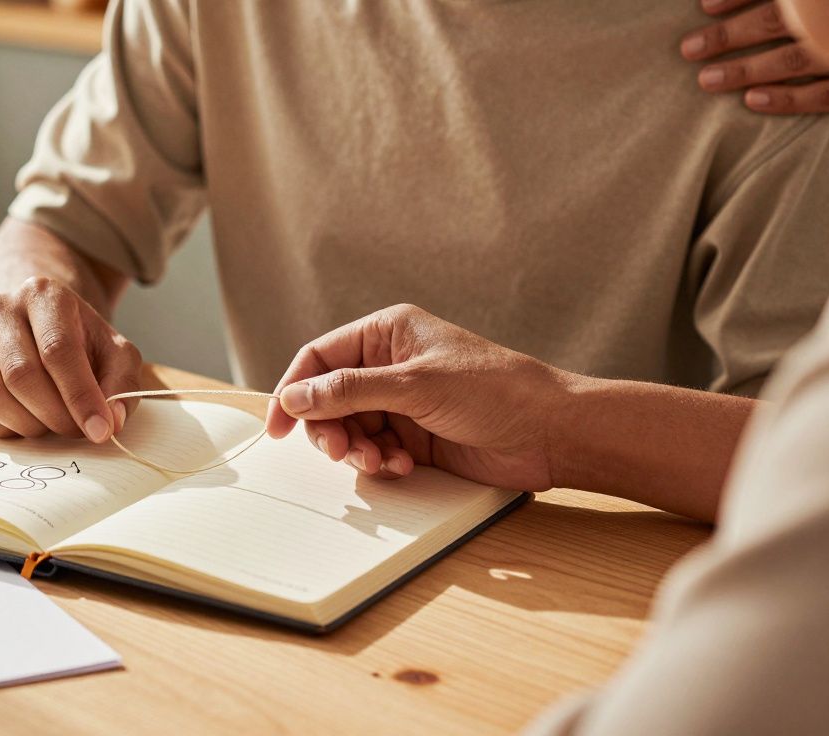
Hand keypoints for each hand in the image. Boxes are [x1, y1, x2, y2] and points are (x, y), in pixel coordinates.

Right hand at [0, 276, 141, 441]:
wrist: (41, 324)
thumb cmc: (83, 341)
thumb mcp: (116, 352)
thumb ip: (122, 385)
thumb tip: (111, 423)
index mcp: (44, 295)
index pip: (57, 350)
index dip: (80, 396)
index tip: (99, 430)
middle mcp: (2, 309)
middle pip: (22, 374)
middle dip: (55, 414)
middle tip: (77, 431)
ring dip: (27, 423)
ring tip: (52, 424)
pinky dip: (3, 426)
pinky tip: (28, 422)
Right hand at [264, 305, 574, 491]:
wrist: (550, 432)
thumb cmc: (496, 389)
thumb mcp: (414, 384)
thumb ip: (348, 391)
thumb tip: (295, 397)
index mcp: (387, 333)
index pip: (320, 357)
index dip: (294, 389)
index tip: (278, 423)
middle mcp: (389, 365)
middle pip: (328, 398)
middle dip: (330, 428)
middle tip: (340, 450)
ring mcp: (402, 402)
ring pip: (350, 429)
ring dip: (357, 450)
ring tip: (381, 461)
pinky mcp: (415, 436)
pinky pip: (375, 450)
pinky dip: (382, 462)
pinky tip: (404, 464)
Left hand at [681, 0, 828, 113]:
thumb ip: (784, 1)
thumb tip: (717, 1)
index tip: (704, 6)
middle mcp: (828, 18)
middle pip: (777, 21)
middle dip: (731, 35)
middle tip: (689, 49)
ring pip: (794, 59)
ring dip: (747, 70)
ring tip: (706, 80)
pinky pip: (824, 94)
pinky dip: (788, 98)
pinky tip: (750, 100)